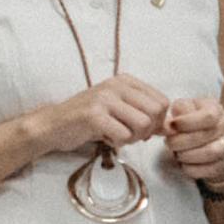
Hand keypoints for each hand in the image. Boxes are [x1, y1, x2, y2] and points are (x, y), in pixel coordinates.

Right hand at [39, 73, 173, 161]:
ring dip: (133, 137)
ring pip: (143, 124)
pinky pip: (124, 135)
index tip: (141, 129)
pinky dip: (118, 142)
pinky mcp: (94, 116)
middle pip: (156, 112)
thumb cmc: (90, 120)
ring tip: (117, 136)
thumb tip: (170, 127)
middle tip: (130, 136)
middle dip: (148, 131)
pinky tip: (106, 138)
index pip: (162, 101)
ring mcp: (104, 99)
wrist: (53, 125)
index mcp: (125, 80)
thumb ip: (145, 116)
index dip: (158, 121)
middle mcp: (116, 85)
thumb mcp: (120, 111)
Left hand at [161, 96, 223, 194]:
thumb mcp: (186, 109)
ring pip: (210, 153)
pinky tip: (184, 163)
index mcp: (216, 109)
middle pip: (206, 136)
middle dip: (181, 141)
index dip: (187, 122)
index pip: (207, 116)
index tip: (172, 126)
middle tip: (169, 143)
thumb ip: (179, 111)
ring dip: (187, 155)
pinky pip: (210, 169)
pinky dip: (192, 168)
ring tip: (177, 153)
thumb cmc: (193, 121)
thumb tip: (171, 124)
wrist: (210, 138)